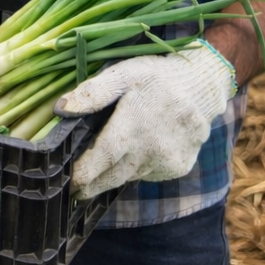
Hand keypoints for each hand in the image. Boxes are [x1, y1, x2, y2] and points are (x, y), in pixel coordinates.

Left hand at [55, 43, 235, 199]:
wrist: (204, 86)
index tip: (66, 182)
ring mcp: (166, 162)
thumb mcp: (123, 74)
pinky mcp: (179, 167)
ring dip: (113, 175)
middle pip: (113, 177)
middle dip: (91, 186)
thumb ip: (92, 93)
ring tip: (96, 173)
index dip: (82, 174)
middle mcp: (150, 151)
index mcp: (132, 128)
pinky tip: (132, 154)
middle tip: (74, 191)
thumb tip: (60, 108)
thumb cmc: (158, 76)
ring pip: (130, 175)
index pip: (100, 160)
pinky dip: (136, 168)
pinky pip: (149, 173)